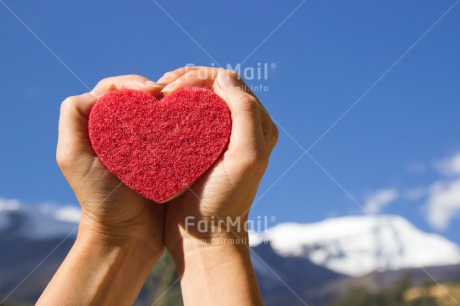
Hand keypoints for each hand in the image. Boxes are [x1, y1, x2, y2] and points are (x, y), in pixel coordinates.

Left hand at [39, 75, 166, 305]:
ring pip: (157, 112)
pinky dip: (179, 124)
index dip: (132, 83)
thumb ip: (73, 118)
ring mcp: (144, 144)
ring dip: (169, 104)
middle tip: (169, 95)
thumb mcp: (73, 157)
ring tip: (182, 105)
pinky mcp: (163, 157)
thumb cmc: (101, 198)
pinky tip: (189, 122)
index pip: (114, 90)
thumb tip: (99, 93)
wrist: (128, 234)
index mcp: (98, 125)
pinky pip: (171, 132)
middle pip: (138, 97)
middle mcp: (121, 131)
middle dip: (154, 90)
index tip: (153, 91)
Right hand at [159, 67, 277, 258]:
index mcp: (258, 125)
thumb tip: (225, 78)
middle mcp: (242, 126)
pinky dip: (172, 107)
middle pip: (214, 86)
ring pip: (199, 98)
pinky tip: (156, 110)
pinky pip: (188, 115)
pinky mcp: (200, 146)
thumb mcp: (246, 158)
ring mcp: (220, 136)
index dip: (200, 77)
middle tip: (160, 88)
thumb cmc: (226, 200)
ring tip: (156, 94)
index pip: (230, 82)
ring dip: (177, 89)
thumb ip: (246, 114)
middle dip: (186, 78)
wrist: (205, 235)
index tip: (173, 88)